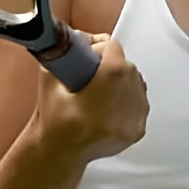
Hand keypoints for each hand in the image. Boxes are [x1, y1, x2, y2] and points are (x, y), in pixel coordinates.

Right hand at [36, 34, 147, 163]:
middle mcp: (130, 92)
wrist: (59, 151)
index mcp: (112, 75)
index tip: (88, 56)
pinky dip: (127, 104)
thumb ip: (64, 51)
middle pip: (127, 66)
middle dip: (111, 66)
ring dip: (122, 85)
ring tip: (102, 93)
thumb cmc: (54, 116)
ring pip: (136, 86)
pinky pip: (138, 107)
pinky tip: (110, 109)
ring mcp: (136, 114)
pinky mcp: (137, 130)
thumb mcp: (50, 77)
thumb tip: (76, 36)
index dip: (97, 49)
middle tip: (92, 76)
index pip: (112, 46)